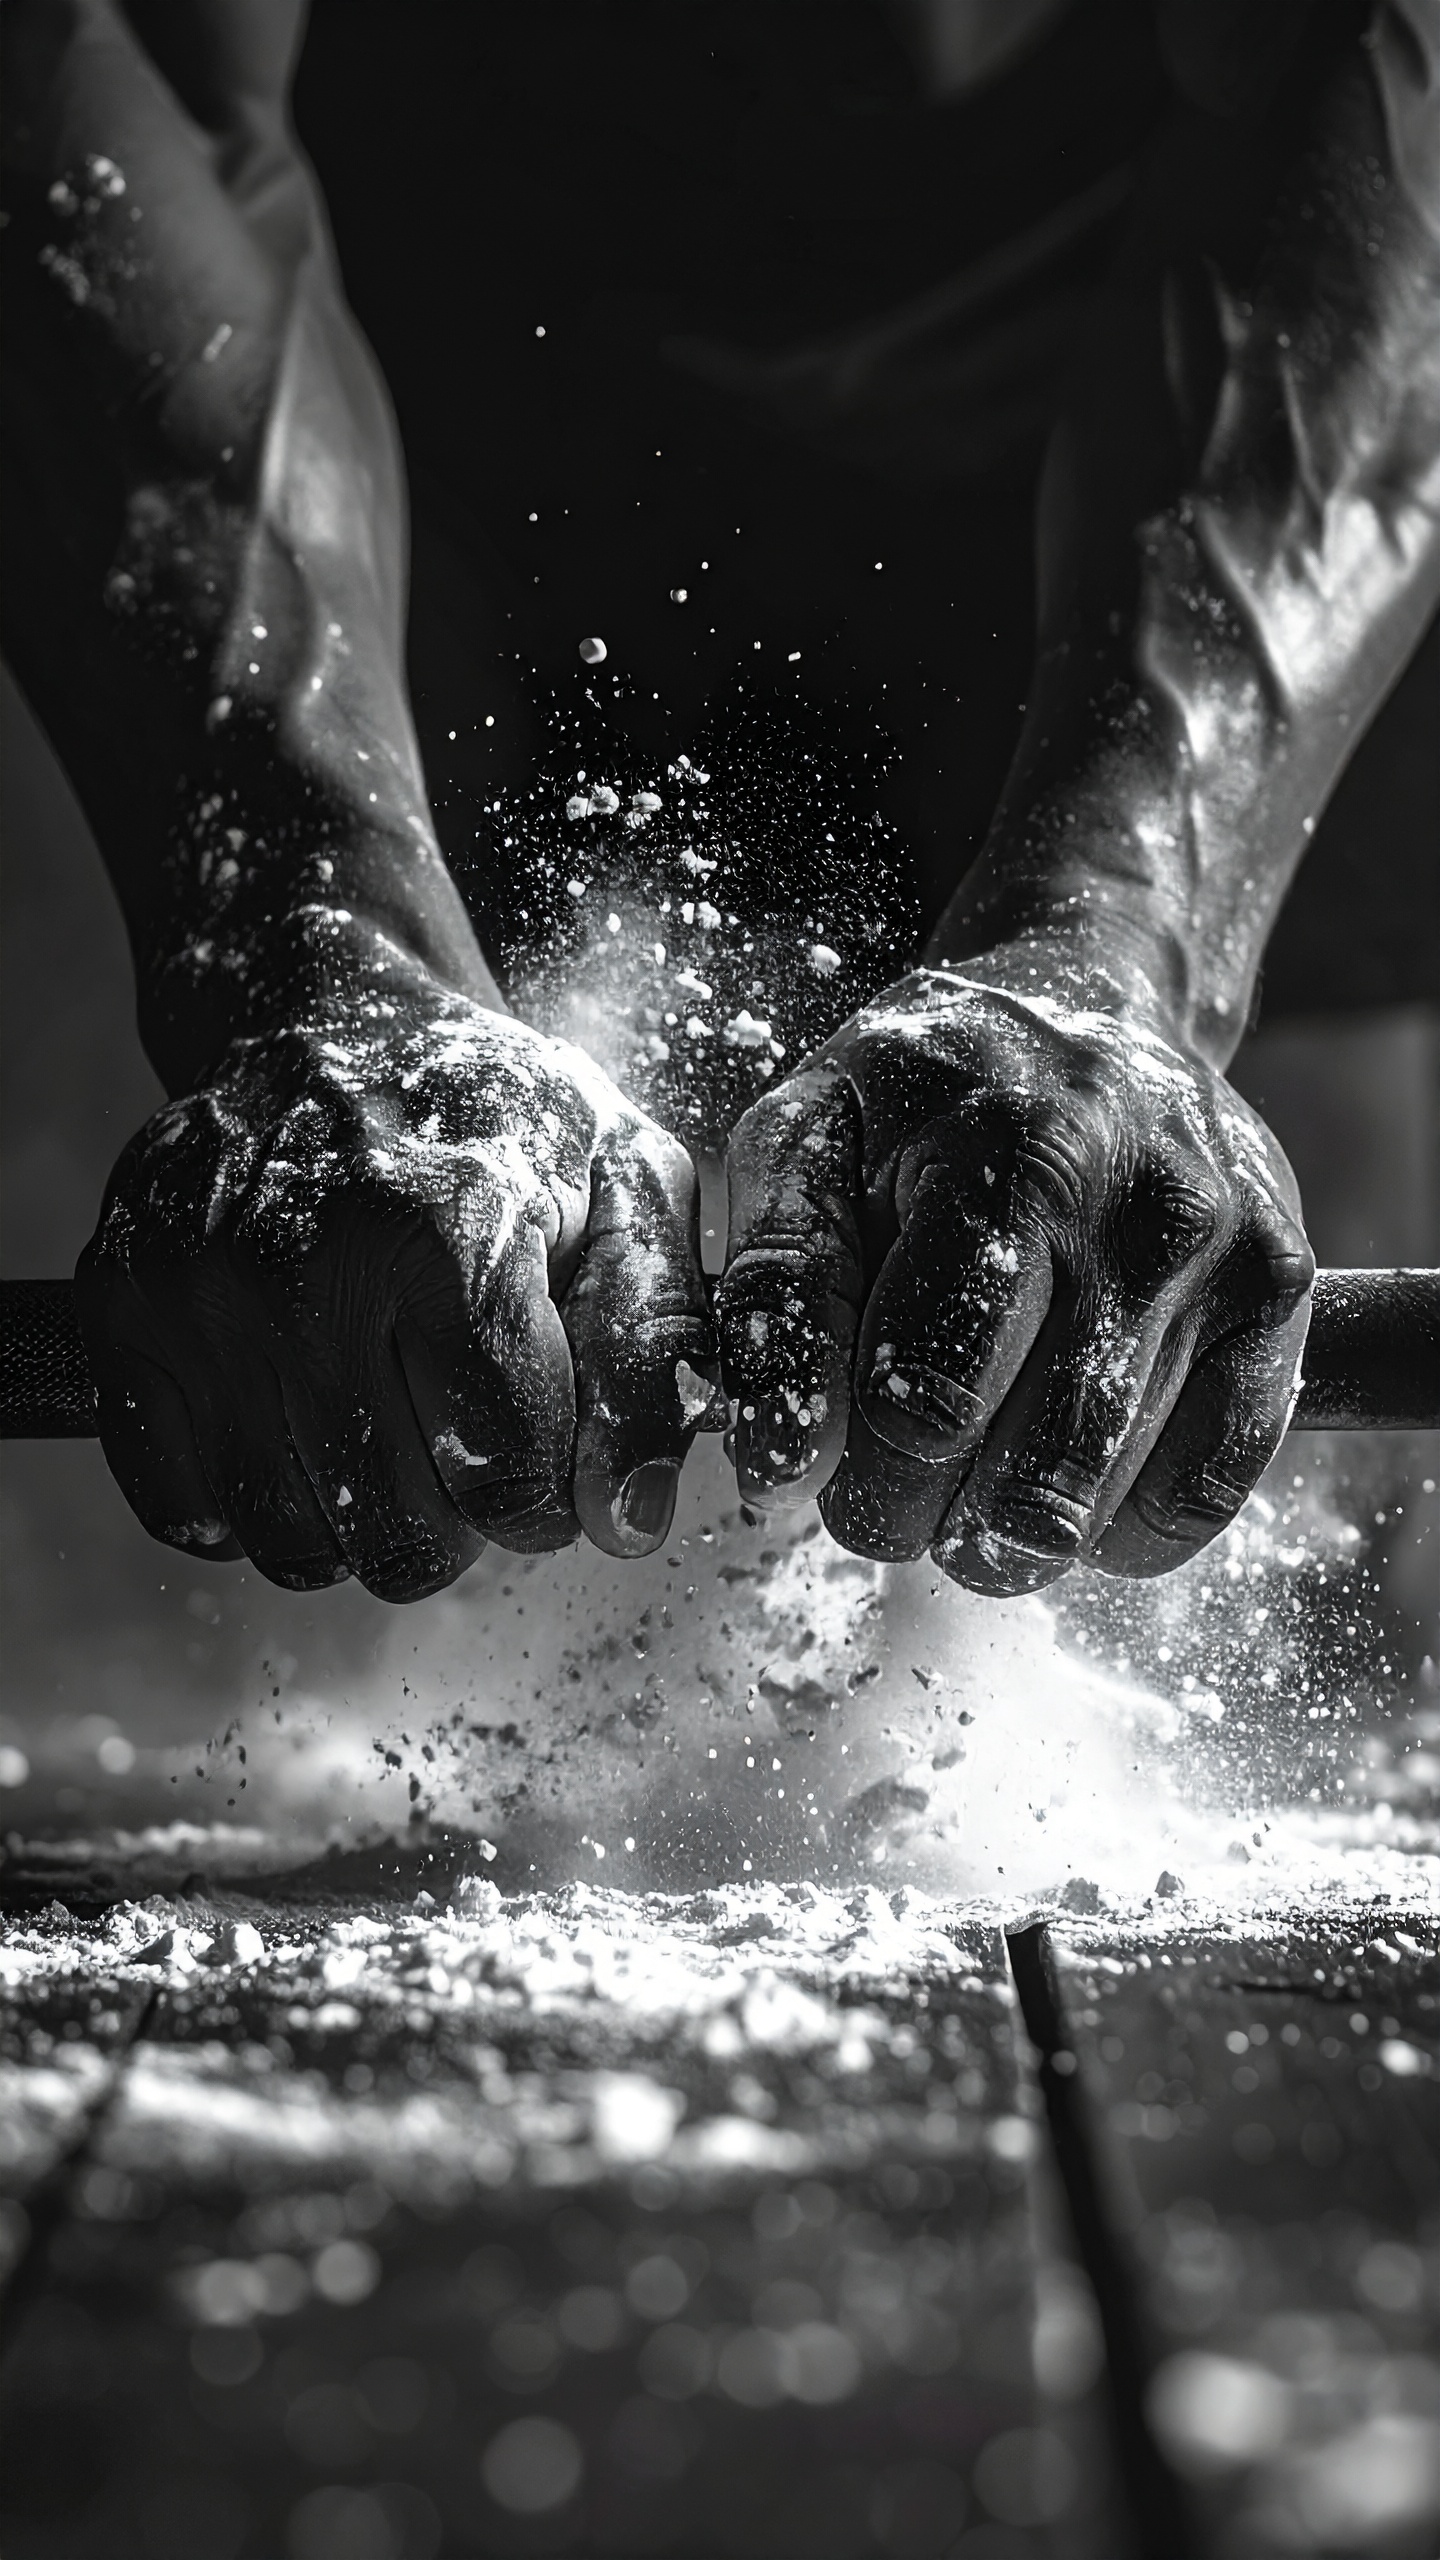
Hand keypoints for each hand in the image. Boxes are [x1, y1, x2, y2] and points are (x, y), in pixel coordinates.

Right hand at [76, 977, 714, 1597]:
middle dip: (456, 1518)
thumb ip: (652, 1354)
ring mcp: (198, 1289)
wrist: (333, 1018)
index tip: (542, 1439)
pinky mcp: (121, 1306)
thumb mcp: (629, 1191)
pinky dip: (247, 1506)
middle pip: (399, 1534)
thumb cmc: (501, 1119)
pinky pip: (182, 1508)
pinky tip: (295, 1429)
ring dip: (355, 1524)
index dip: (545, 1492)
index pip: (508, 1475)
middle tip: (462, 1436)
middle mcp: (306, 1263)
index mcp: (449, 1229)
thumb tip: (627, 1522)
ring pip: (292, 1542)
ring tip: (387, 1430)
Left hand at [718, 961, 1312, 1589]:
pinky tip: (1065, 1466)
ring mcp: (1226, 1257)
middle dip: (921, 1518)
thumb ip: (778, 1290)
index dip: (855, 1477)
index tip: (827, 1468)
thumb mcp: (809, 1135)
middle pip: (1019, 1480)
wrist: (1097, 1004)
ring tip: (968, 1462)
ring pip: (1100, 1502)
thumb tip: (782, 1465)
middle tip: (893, 1477)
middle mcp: (1139, 1209)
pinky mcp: (1282, 1301)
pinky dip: (1116, 1526)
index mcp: (1009, 1159)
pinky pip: (1202, 1496)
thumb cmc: (926, 1095)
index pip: (926, 1403)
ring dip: (1007, 1529)